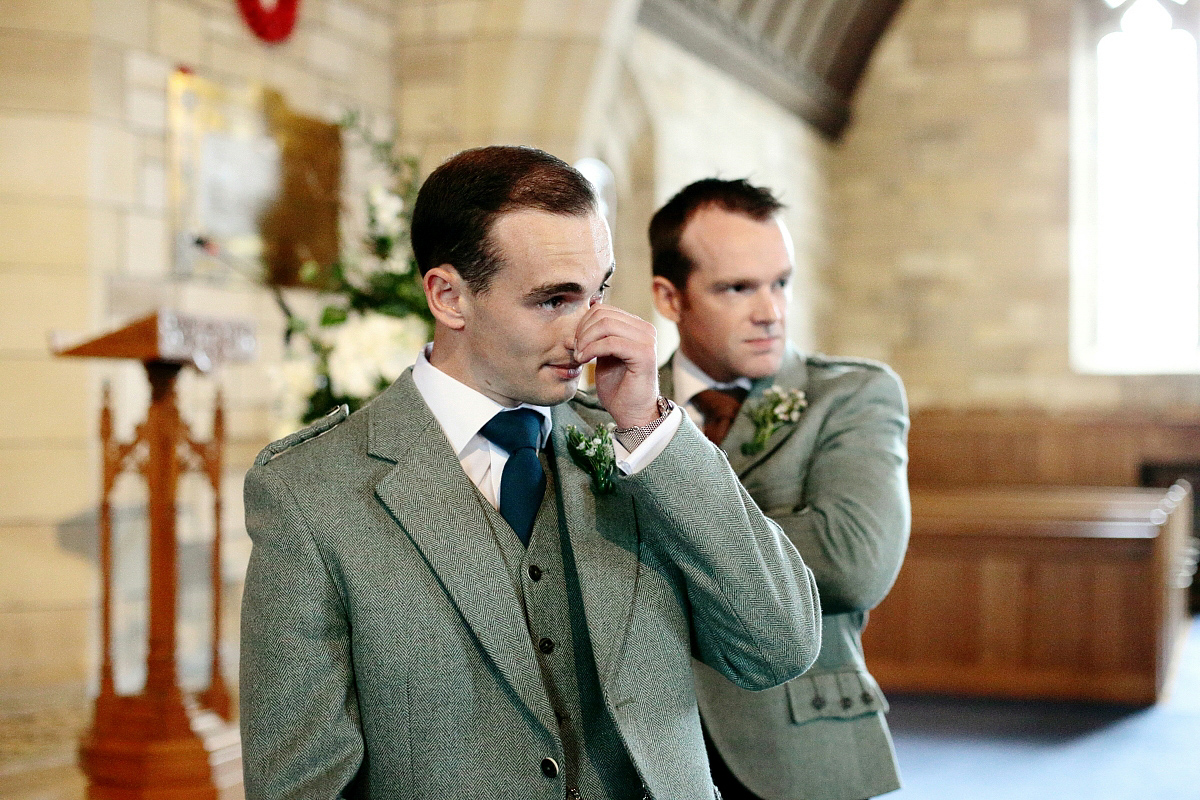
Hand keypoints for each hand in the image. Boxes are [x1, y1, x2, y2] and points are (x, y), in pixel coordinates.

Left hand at [573, 304, 659, 428]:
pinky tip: (585, 361)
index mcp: (636, 326)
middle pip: (603, 314)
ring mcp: (647, 341)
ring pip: (606, 325)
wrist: (632, 413)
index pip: (603, 309)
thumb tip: (578, 316)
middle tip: (576, 350)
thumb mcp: (602, 355)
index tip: (576, 343)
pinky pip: (612, 342)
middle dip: (582, 331)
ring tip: (579, 357)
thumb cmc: (618, 387)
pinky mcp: (645, 355)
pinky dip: (592, 349)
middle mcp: (645, 329)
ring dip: (586, 341)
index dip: (583, 323)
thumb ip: (596, 336)